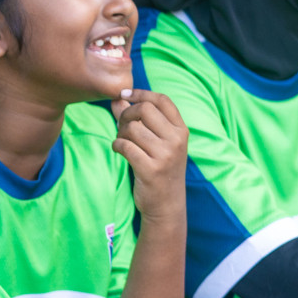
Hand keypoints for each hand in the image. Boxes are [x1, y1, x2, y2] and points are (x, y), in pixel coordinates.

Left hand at [111, 89, 187, 221]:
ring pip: (132, 128)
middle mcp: (176, 140)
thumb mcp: (156, 143)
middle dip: (126, 114)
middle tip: (121, 126)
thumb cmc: (159, 169)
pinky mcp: (150, 169)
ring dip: (120, 133)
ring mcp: (165, 155)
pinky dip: (116, 145)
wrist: (166, 204)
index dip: (140, 93)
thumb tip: (116, 99)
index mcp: (181, 130)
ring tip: (122, 141)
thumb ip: (137, 119)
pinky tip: (118, 150)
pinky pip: (125, 146)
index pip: (162, 100)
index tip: (124, 95)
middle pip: (144, 109)